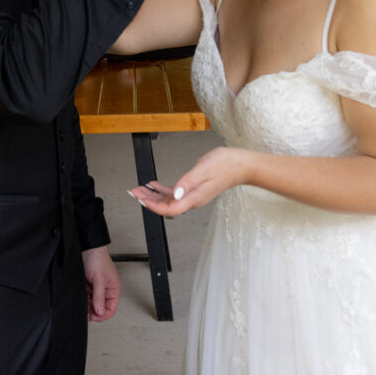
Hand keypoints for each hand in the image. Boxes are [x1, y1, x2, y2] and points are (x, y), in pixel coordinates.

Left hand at [82, 245, 120, 321]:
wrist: (87, 249)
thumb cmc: (97, 259)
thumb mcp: (99, 280)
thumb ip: (99, 297)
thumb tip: (100, 312)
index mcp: (113, 290)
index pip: (111, 309)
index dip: (102, 315)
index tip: (93, 316)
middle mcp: (106, 291)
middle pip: (101, 308)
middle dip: (93, 311)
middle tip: (85, 312)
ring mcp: (97, 289)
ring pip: (92, 304)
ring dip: (87, 306)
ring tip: (83, 304)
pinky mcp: (89, 286)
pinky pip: (86, 297)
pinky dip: (83, 299)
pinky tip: (81, 297)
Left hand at [128, 147, 246, 215]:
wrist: (241, 165)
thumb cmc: (226, 165)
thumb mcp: (204, 169)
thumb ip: (188, 182)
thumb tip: (175, 194)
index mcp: (194, 198)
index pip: (170, 209)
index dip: (154, 206)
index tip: (142, 199)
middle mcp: (193, 200)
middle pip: (166, 207)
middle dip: (148, 200)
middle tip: (134, 193)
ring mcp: (193, 196)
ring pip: (169, 200)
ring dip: (153, 195)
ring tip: (140, 189)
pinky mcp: (194, 190)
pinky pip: (175, 194)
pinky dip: (163, 190)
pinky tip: (154, 185)